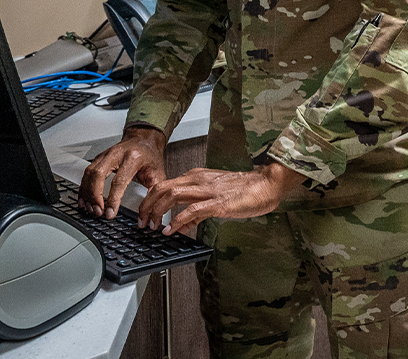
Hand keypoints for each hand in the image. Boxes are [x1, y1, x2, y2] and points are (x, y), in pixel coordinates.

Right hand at [80, 125, 167, 218]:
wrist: (144, 140)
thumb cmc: (149, 157)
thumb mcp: (157, 174)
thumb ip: (153, 193)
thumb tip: (148, 212)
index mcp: (132, 158)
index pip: (119, 181)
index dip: (113, 199)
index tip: (110, 213)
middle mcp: (116, 154)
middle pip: (98, 175)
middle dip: (95, 196)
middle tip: (97, 211)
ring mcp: (105, 155)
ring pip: (89, 173)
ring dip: (87, 193)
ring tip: (90, 209)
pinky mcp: (98, 158)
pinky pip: (86, 173)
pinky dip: (84, 188)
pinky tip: (84, 200)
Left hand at [138, 162, 305, 233]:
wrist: (266, 184)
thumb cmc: (244, 190)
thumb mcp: (215, 197)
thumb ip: (196, 211)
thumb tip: (182, 226)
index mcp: (196, 176)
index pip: (164, 184)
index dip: (149, 200)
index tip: (144, 214)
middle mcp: (198, 179)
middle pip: (161, 187)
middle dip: (146, 205)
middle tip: (142, 221)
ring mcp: (207, 190)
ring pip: (171, 195)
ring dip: (156, 212)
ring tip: (151, 226)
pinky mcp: (217, 202)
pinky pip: (191, 210)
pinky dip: (176, 221)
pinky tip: (171, 231)